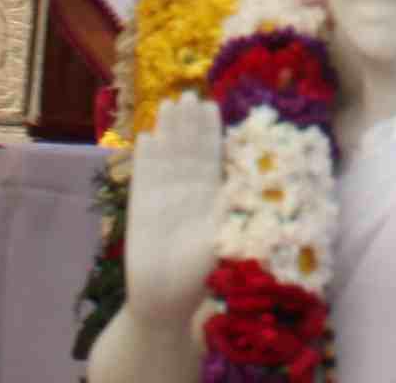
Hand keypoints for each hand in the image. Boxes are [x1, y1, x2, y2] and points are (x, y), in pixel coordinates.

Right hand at [118, 91, 228, 327]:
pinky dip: (146, 158)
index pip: (213, 156)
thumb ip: (236, 212)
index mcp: (212, 198)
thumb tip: (255, 182)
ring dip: (169, 131)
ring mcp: (162, 198)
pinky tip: (147, 136)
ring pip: (167, 157)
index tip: (213, 105)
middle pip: (189, 149)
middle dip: (190, 123)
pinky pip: (143, 177)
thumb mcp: (228, 240)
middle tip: (191, 94)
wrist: (166, 302)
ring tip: (170, 104)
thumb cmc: (202, 277)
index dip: (211, 131)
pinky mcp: (140, 208)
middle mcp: (188, 193)